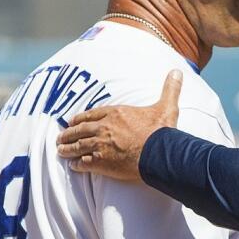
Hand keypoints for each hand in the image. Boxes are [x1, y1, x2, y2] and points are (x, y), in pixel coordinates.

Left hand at [55, 69, 182, 181]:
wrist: (159, 154)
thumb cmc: (161, 131)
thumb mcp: (166, 106)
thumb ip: (169, 89)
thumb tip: (178, 71)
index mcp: (116, 113)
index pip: (91, 114)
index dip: (80, 119)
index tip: (72, 122)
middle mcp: (104, 128)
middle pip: (80, 130)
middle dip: (68, 134)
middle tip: (60, 138)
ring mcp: (100, 145)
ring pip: (78, 146)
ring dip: (68, 149)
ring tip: (61, 151)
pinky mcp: (101, 162)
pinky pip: (84, 163)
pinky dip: (77, 165)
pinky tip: (73, 166)